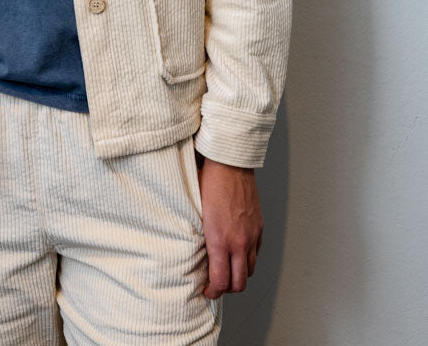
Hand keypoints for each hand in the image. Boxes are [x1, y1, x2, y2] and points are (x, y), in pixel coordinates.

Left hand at [197, 156, 262, 298]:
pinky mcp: (259, 227)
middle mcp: (239, 242)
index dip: (213, 292)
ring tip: (227, 270)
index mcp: (220, 240)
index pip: (221, 281)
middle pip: (239, 283)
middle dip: (227, 289)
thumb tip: (197, 254)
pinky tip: (237, 252)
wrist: (229, 163)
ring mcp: (251, 235)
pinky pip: (256, 252)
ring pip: (250, 270)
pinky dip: (248, 258)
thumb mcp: (196, 213)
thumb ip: (201, 238)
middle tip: (216, 285)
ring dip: (239, 275)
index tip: (207, 290)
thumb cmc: (209, 182)